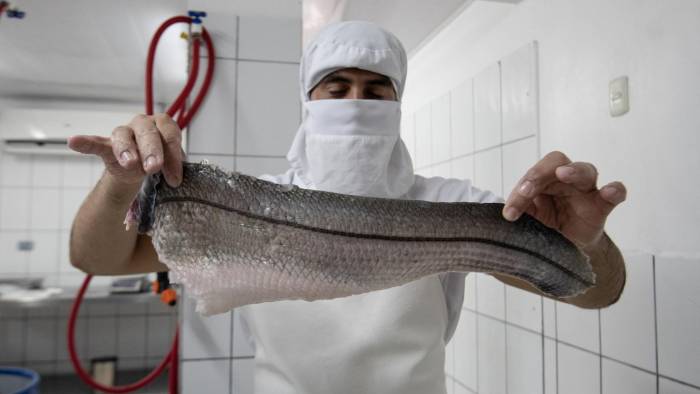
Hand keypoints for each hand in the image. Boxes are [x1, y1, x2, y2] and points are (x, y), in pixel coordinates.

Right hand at [67, 113, 183, 187]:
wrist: (140, 171)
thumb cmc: (162, 161)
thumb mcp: (171, 165)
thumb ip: (173, 168)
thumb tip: (176, 182)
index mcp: (163, 125)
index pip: (170, 135)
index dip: (173, 156)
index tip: (175, 179)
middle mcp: (143, 124)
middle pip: (148, 133)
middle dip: (152, 151)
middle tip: (154, 167)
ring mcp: (124, 133)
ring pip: (123, 136)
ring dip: (127, 149)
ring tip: (130, 164)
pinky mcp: (107, 145)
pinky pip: (95, 142)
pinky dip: (85, 142)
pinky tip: (73, 142)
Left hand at [502, 151, 626, 248]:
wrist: (567, 251)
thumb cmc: (546, 228)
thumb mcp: (528, 221)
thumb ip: (517, 213)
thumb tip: (501, 216)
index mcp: (544, 182)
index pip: (532, 174)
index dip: (520, 189)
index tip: (510, 213)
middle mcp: (565, 181)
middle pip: (556, 162)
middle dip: (538, 174)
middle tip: (526, 191)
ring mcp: (586, 193)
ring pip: (585, 171)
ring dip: (573, 171)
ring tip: (563, 174)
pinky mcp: (601, 207)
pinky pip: (614, 194)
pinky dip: (615, 190)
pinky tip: (611, 192)